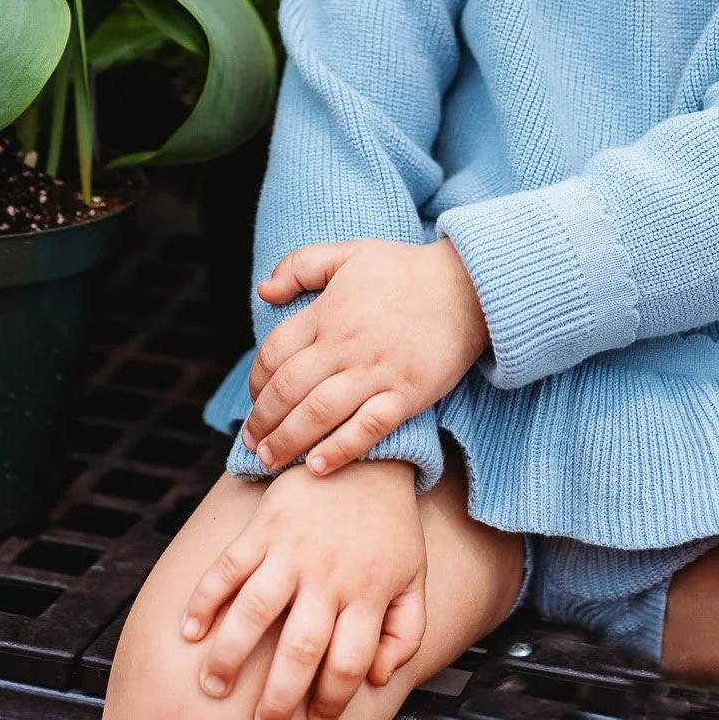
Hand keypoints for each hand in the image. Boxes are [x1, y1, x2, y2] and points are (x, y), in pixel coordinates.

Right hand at [181, 461, 427, 719]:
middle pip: (300, 649)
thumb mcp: (414, 576)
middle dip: (278, 698)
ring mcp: (292, 550)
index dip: (332, 699)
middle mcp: (328, 575)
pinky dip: (202, 600)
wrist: (367, 454)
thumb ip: (406, 630)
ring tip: (214, 687)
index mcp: (367, 592)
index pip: (348, 662)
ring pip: (253, 612)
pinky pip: (226, 568)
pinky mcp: (264, 527)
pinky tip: (189, 632)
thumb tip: (378, 677)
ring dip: (229, 656)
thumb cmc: (390, 526)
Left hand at [243, 237, 488, 475]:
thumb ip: (301, 266)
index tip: (254, 401)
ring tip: (270, 461)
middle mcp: (346, 345)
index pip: (274, 353)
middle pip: (289, 389)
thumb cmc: (405, 269)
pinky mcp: (407, 394)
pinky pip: (367, 427)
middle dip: (262, 422)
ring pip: (319, 413)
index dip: (256, 383)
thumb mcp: (349, 253)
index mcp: (328, 313)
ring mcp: (377, 371)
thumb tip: (263, 293)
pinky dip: (340, 449)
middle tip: (250, 443)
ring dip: (288, 441)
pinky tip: (317, 467)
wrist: (468, 285)